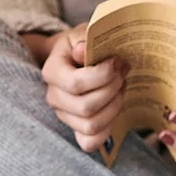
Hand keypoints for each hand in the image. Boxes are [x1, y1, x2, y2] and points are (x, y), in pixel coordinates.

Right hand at [39, 27, 127, 154]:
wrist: (74, 57)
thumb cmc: (82, 45)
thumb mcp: (83, 33)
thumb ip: (84, 39)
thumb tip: (82, 51)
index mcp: (52, 71)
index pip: (75, 83)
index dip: (102, 76)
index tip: (118, 62)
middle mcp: (53, 96)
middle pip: (86, 107)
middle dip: (112, 90)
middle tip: (123, 72)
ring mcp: (63, 115)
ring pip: (91, 125)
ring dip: (114, 107)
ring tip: (121, 87)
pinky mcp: (75, 129)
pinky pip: (89, 142)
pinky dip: (107, 130)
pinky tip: (114, 108)